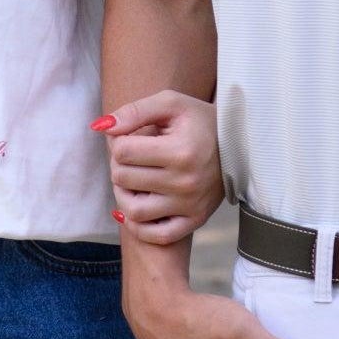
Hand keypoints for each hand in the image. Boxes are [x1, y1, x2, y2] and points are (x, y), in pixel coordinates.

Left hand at [100, 89, 224, 241]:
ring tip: (130, 180)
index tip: (129, 137)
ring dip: (122, 194)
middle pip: (124, 179)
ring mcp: (190, 205)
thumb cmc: (199, 120)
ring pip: (134, 211)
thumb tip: (100, 127)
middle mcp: (185, 182)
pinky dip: (137, 225)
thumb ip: (134, 111)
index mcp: (180, 150)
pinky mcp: (195, 221)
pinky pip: (156, 235)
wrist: (238, 143)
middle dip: (118, 164)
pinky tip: (135, 205)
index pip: (123, 152)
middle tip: (129, 156)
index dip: (118, 141)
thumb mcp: (171, 103)